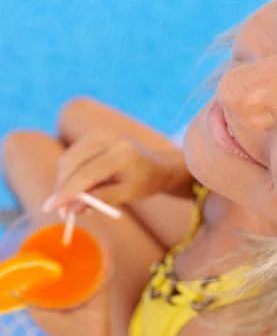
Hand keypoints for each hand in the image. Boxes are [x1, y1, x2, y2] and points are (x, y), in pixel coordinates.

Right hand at [43, 129, 170, 211]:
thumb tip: (72, 207)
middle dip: (62, 188)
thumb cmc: (144, 182)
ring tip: (75, 202)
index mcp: (123, 153)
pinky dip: (70, 173)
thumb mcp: (126, 195)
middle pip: (73, 162)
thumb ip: (100, 199)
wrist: (157, 165)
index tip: (52, 208)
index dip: (68, 191)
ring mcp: (100, 132)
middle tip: (60, 211)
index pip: (88, 172)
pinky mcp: (94, 134)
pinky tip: (80, 187)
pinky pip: (73, 155)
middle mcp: (110, 138)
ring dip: (64, 182)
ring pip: (69, 159)